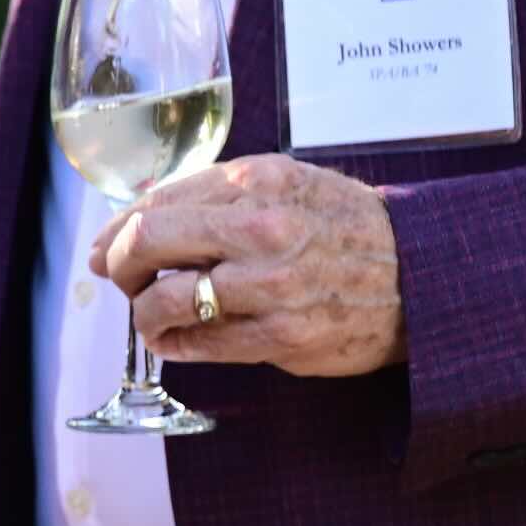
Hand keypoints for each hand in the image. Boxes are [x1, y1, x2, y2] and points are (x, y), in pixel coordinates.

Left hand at [98, 152, 404, 375]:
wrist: (419, 273)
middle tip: (121, 279)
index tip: (105, 248)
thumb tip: (138, 216)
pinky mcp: (281, 337)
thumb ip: (217, 194)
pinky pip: (199, 344)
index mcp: (258, 181)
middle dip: (119, 265)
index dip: (116, 231)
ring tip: (153, 314)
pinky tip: (176, 338)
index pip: (156, 203)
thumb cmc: (343, 226)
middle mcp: (262, 228)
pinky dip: (173, 343)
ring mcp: (272, 286)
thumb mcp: (285, 183)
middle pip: (148, 243)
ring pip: (165, 300)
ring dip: (144, 313)